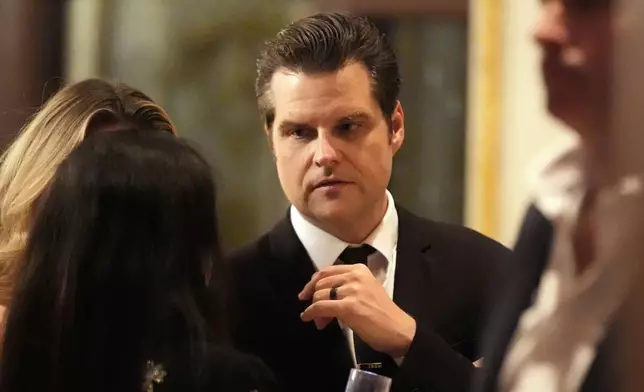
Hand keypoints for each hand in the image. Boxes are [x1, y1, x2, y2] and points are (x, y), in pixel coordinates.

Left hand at [298, 264, 415, 357]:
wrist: (397, 329)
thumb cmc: (382, 313)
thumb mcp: (365, 290)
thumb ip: (346, 287)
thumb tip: (322, 296)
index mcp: (359, 269)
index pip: (327, 271)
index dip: (313, 282)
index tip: (306, 293)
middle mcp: (355, 276)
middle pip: (321, 283)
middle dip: (314, 298)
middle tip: (317, 313)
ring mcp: (352, 290)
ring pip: (319, 295)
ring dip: (315, 310)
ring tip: (321, 322)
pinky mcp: (348, 307)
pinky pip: (320, 307)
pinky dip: (311, 313)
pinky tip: (309, 319)